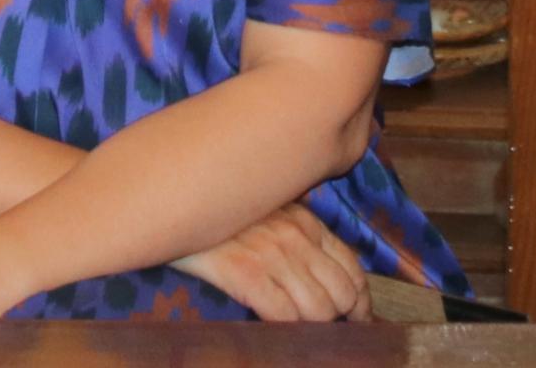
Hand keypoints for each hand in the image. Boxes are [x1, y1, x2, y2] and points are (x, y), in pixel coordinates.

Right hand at [170, 207, 368, 322]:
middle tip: (330, 333)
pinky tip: (277, 330)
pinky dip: (287, 330)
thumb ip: (300, 239)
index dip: (360, 301)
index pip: (352, 269)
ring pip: (318, 310)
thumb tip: (324, 278)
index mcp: (307, 222)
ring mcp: (271, 255)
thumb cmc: (224, 215)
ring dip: (314, 328)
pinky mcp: (244, 273)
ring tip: (302, 334)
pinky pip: (284, 315)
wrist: (175, 201)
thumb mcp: (272, 214)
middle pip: (341, 294)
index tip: (359, 320)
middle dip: (341, 319)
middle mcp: (296, 237)